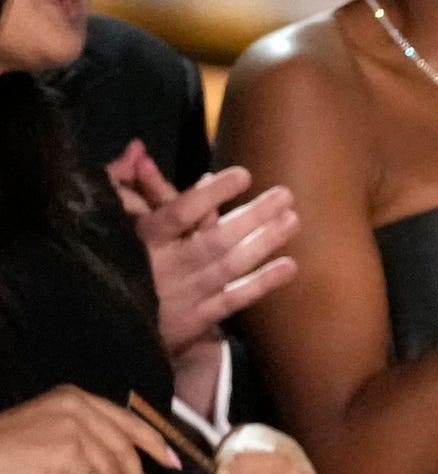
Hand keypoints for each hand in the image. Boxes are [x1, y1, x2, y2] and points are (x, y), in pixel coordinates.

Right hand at [0, 384, 175, 473]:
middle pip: (125, 448)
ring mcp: (71, 428)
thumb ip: (81, 438)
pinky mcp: (64, 454)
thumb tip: (114, 466)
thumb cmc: (1, 451)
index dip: (153, 443)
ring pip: (113, 472)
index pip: (126, 419)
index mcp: (73, 397)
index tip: (172, 462)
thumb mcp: (45, 433)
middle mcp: (76, 406)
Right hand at [107, 144, 301, 365]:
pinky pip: (232, 301)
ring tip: (292, 221)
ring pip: (228, 267)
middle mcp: (165, 265)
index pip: (180, 213)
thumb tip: (137, 150)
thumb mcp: (115, 218)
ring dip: (262, 243)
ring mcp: (182, 294)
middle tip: (285, 195)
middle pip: (215, 240)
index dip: (212, 195)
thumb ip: (123, 182)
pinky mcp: (193, 321)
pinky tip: (289, 266)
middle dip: (252, 217)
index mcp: (144, 238)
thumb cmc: (119, 256)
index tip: (244, 174)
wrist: (108, 324)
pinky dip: (261, 285)